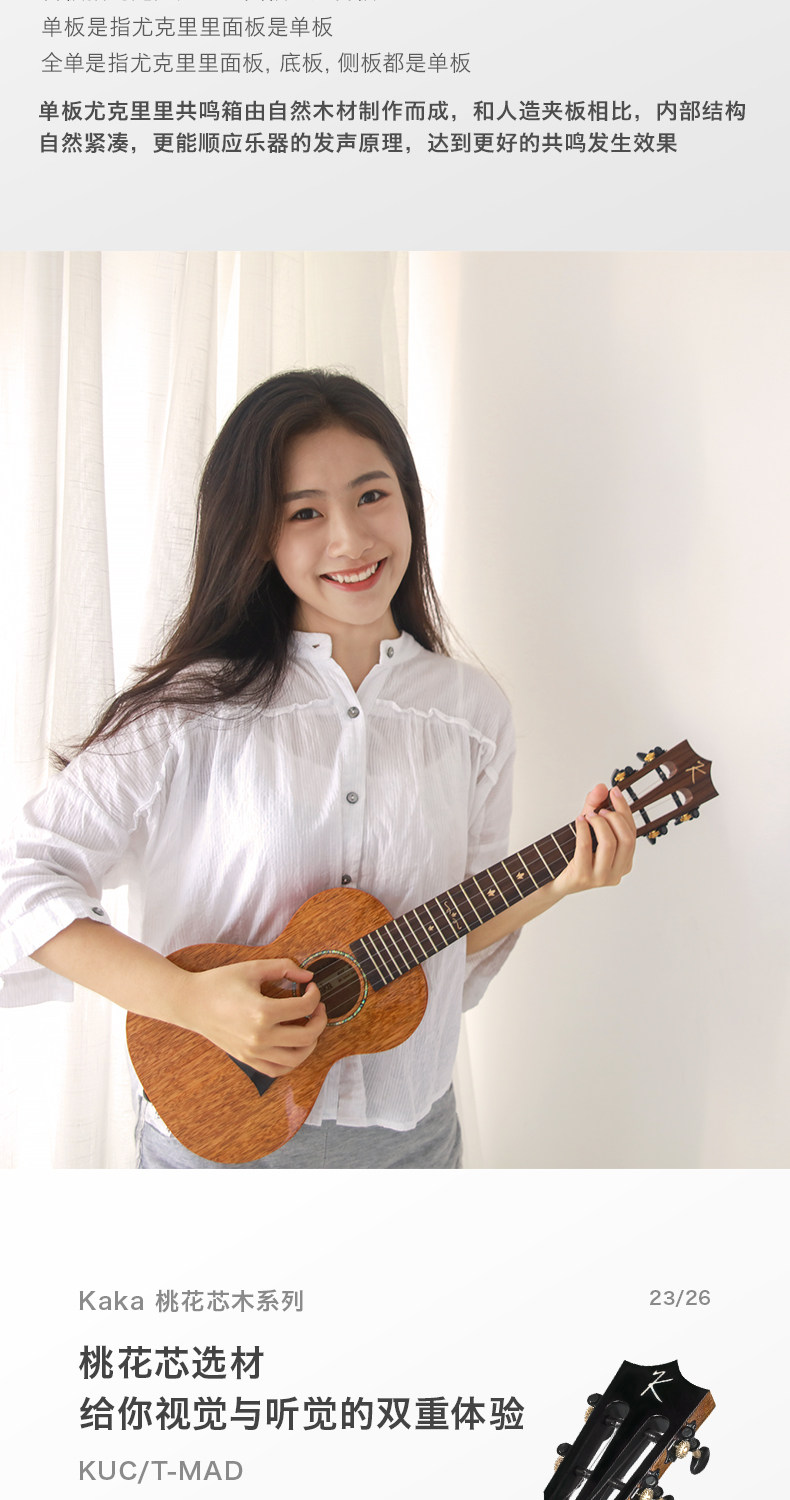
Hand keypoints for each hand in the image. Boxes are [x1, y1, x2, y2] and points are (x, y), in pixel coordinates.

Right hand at [169, 959, 326, 1075]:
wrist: (191, 1003)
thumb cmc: (219, 983)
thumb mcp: (253, 968)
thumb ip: (284, 968)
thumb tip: (308, 976)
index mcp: (262, 1012)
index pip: (304, 1007)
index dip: (315, 994)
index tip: (311, 987)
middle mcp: (260, 1037)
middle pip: (307, 1036)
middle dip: (320, 1019)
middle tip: (318, 1008)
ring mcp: (254, 1052)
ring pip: (297, 1058)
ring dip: (311, 1043)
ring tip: (310, 1027)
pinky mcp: (248, 1060)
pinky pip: (278, 1070)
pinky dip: (293, 1061)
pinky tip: (294, 1045)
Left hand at [553, 782, 635, 896]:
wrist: (553, 880)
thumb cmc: (574, 856)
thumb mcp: (587, 828)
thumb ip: (595, 807)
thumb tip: (601, 788)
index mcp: (624, 863)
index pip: (632, 833)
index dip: (624, 810)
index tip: (614, 792)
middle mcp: (617, 873)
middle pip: (627, 838)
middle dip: (615, 817)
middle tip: (600, 809)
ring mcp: (601, 878)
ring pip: (609, 843)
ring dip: (599, 823)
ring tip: (588, 815)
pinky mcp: (583, 877)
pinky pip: (586, 847)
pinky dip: (583, 829)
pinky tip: (579, 820)